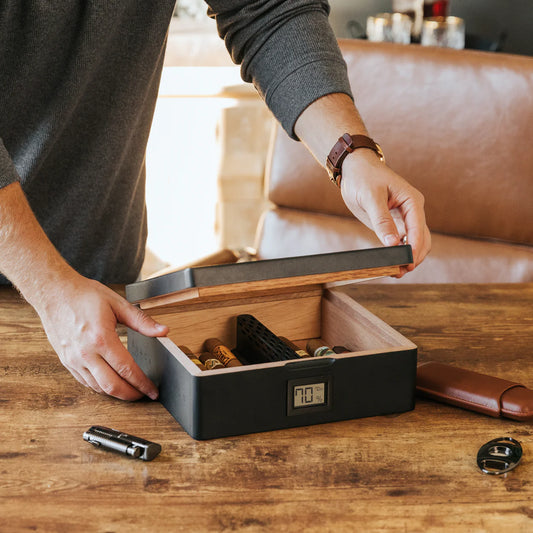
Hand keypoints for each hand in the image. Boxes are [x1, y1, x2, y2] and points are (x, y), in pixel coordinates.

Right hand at [36, 271, 168, 399]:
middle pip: (112, 386)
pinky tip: (111, 383)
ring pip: (98, 388)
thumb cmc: (84, 295)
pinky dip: (100, 387)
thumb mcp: (118, 304)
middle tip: (144, 394)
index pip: (127, 369)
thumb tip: (163, 331)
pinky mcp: (66, 361)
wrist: (54, 292)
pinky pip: (85, 382)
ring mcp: (73, 359)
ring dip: (116, 393)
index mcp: (101, 338)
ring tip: (131, 390)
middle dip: (131, 395)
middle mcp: (86, 353)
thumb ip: (142, 321)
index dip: (142, 384)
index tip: (152, 391)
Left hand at [341, 150, 430, 275]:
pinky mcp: (395, 224)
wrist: (355, 169)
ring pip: (414, 243)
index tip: (407, 263)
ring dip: (408, 258)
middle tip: (399, 272)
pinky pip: (402, 242)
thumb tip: (393, 244)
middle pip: (422, 240)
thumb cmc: (363, 177)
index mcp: (412, 201)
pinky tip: (390, 263)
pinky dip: (399, 253)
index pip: (419, 229)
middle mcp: (413, 211)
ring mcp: (405, 218)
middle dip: (414, 257)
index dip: (414, 248)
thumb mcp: (370, 197)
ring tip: (395, 271)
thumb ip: (382, 220)